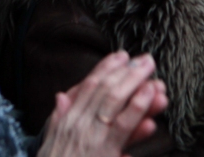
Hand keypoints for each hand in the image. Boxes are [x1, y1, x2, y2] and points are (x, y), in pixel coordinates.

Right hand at [38, 52, 167, 156]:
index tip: (122, 56)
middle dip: (127, 72)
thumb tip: (60, 96)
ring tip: (152, 73)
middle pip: (105, 89)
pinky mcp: (104, 153)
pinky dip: (137, 108)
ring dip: (135, 84)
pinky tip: (150, 98)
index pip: (89, 87)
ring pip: (115, 102)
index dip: (106, 68)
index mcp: (67, 120)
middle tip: (146, 60)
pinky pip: (123, 127)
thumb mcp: (51, 143)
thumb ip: (58, 119)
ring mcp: (92, 138)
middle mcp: (78, 124)